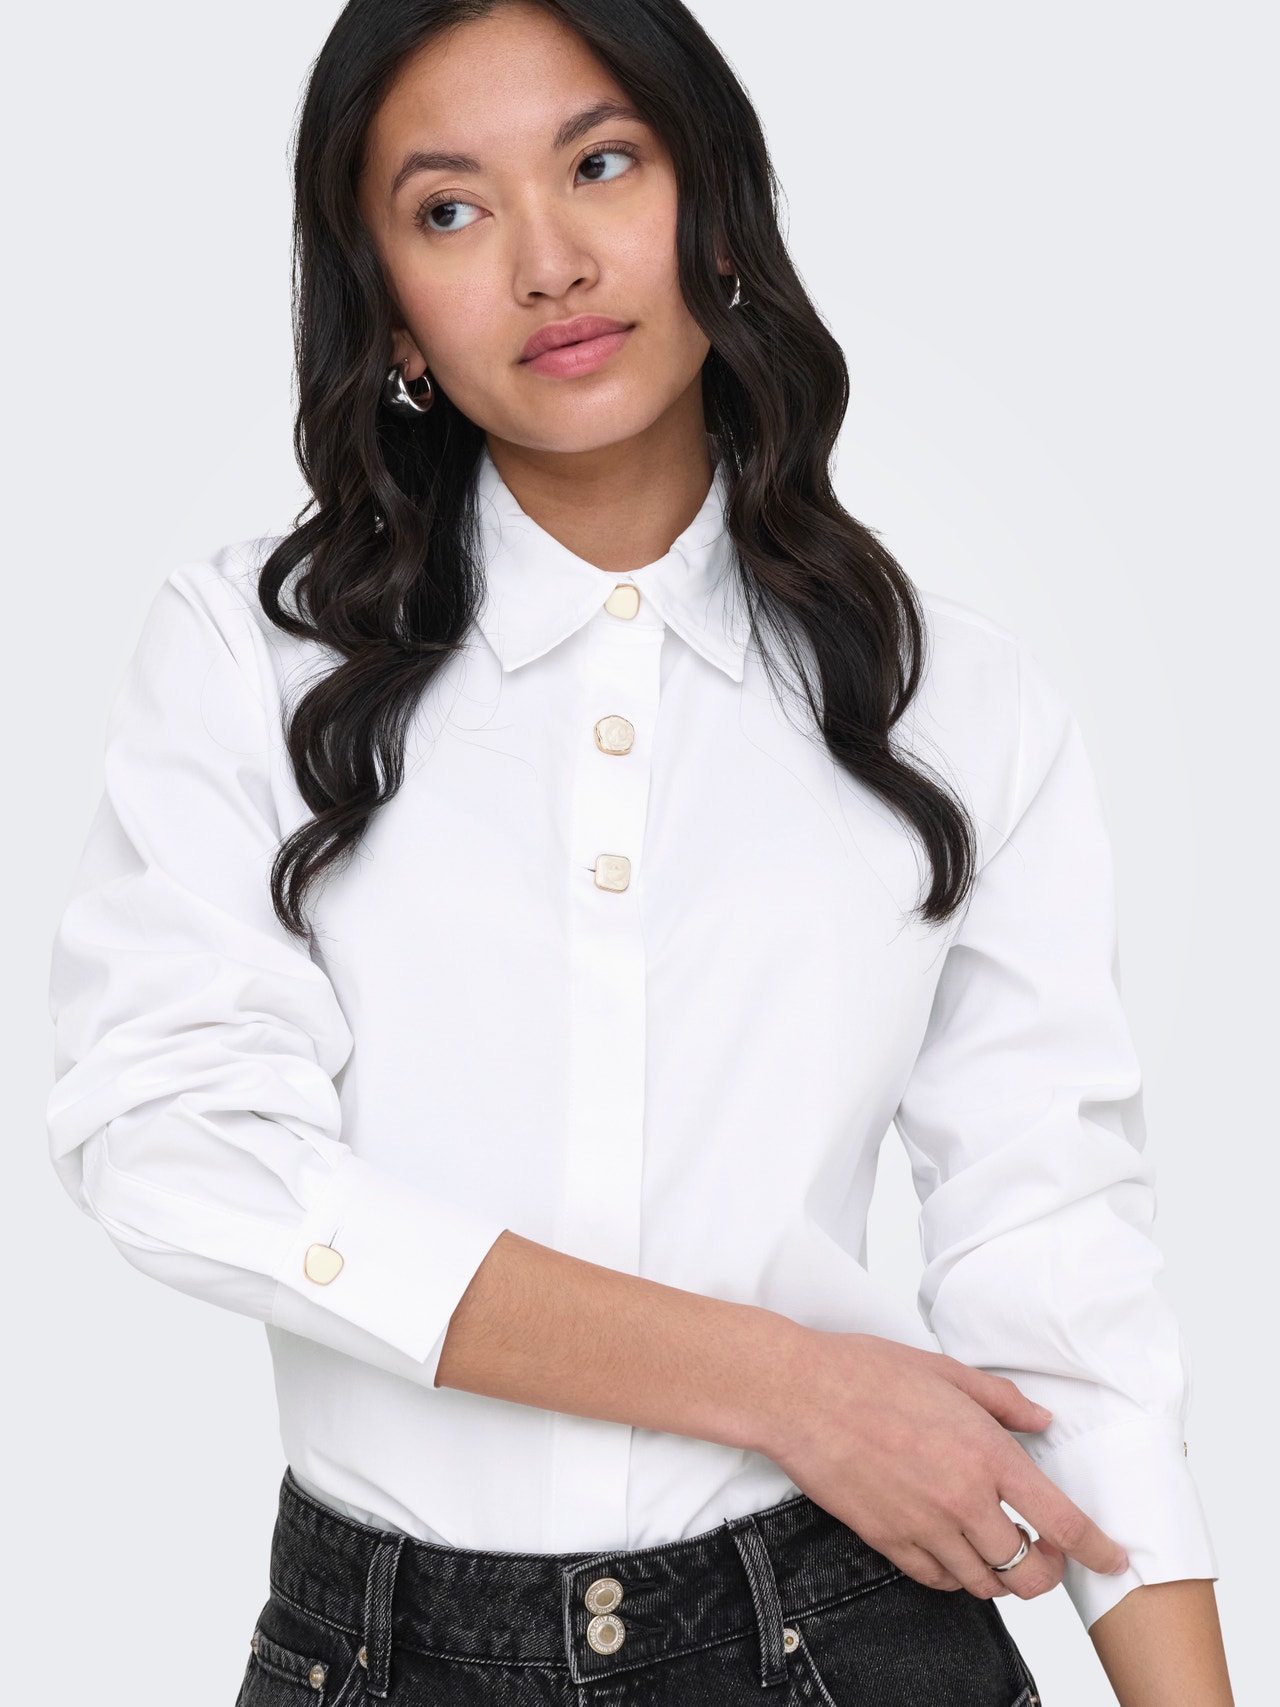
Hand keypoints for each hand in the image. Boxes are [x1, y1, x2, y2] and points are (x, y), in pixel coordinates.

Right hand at [761, 1328, 1129, 1602]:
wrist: (800, 1394)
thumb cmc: (866, 1372)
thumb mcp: (946, 1371)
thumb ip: (1002, 1401)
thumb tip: (1041, 1420)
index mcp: (985, 1453)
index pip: (1060, 1520)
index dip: (1096, 1550)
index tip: (1113, 1559)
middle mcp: (962, 1500)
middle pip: (1030, 1572)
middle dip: (1048, 1572)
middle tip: (1045, 1552)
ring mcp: (924, 1527)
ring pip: (985, 1584)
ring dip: (1002, 1575)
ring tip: (998, 1548)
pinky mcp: (888, 1541)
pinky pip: (938, 1581)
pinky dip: (957, 1576)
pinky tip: (954, 1550)